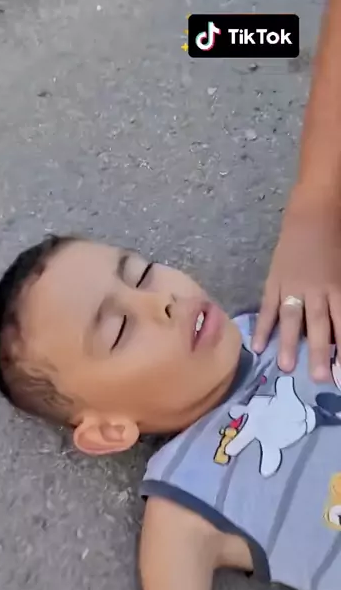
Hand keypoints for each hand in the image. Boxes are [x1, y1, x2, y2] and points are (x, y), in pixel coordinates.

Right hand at [253, 187, 340, 380]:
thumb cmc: (336, 240)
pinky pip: (268, 307)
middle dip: (321, 353)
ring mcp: (293, 286)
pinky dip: (263, 326)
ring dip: (290, 344)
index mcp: (338, 287)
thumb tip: (336, 332)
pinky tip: (257, 346)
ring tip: (287, 369)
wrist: (315, 211)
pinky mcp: (275, 280)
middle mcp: (317, 290)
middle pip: (320, 326)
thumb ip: (339, 299)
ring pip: (293, 319)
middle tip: (322, 379)